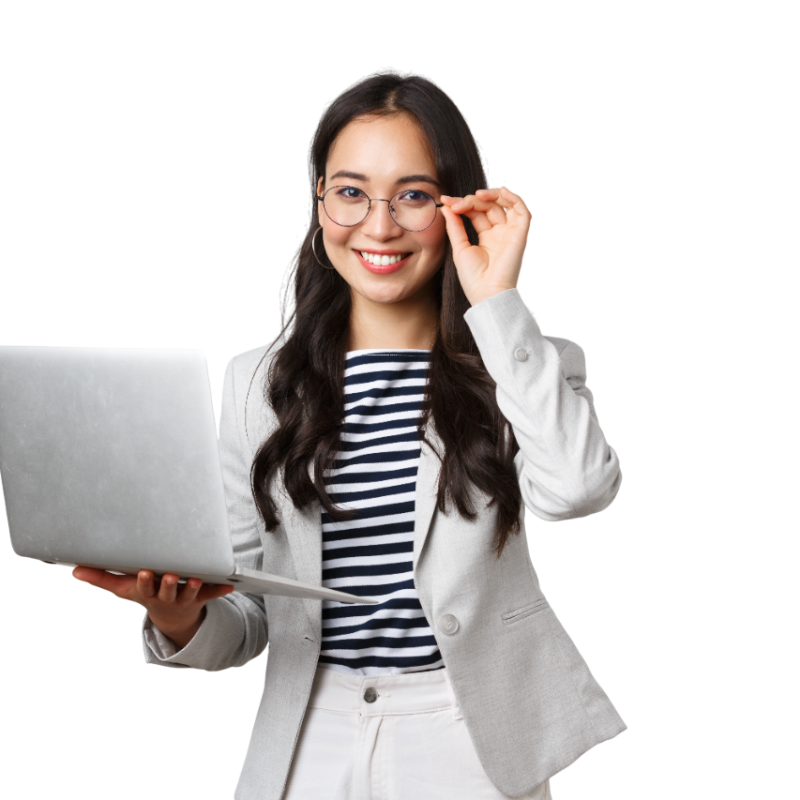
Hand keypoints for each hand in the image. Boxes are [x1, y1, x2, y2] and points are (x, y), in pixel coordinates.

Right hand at [71, 567, 234, 636]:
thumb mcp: (123, 589)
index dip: (146, 582)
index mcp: (148, 593)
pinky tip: (230, 585)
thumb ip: (100, 579)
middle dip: (169, 585)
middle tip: (172, 576)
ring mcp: (185, 597)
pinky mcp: (201, 595)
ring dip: (193, 587)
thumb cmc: (145, 593)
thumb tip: (74, 570)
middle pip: (168, 591)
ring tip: (195, 578)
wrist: (172, 616)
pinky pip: (212, 593)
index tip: (145, 572)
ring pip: (190, 593)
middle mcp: (167, 596)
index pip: (145, 589)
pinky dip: (220, 590)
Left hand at [439, 185, 531, 306]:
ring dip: (492, 195)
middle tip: (456, 204)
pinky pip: (523, 210)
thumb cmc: (474, 278)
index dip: (463, 203)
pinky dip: (514, 198)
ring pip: (506, 204)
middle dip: (472, 200)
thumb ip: (455, 226)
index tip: (445, 201)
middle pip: (490, 206)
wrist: (487, 294)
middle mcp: (501, 233)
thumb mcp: (460, 248)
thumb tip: (446, 207)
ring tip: (476, 195)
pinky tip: (501, 192)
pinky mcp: (521, 235)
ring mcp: (511, 233)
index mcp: (488, 237)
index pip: (477, 212)